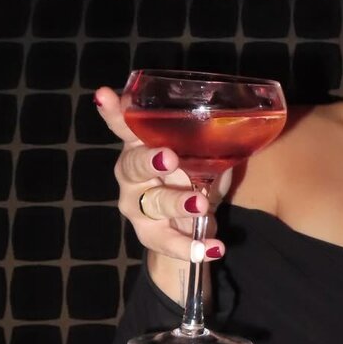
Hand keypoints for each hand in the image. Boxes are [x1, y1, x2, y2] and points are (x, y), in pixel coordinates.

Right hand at [94, 87, 230, 262]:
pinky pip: (168, 241)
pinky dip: (191, 246)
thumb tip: (238, 127)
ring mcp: (137, 206)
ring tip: (202, 206)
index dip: (114, 113)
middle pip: (132, 165)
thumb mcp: (200, 158)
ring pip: (152, 203)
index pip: (125, 126)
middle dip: (149, 160)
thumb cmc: (190, 177)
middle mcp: (132, 175)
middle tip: (170, 157)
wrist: (185, 228)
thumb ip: (208, 145)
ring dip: (177, 203)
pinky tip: (214, 248)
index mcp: (142, 146)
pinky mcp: (149, 234)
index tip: (105, 95)